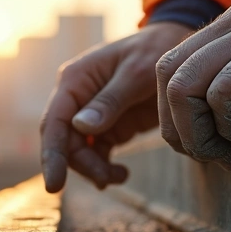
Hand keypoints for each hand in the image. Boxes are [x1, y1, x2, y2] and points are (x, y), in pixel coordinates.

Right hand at [41, 21, 193, 192]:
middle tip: (106, 179)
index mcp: (75, 80)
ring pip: (80, 152)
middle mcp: (78, 97)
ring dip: (94, 169)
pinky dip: (105, 167)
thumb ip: (111, 100)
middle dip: (82, 165)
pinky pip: (97, 153)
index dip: (52, 155)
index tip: (54, 186)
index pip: (55, 122)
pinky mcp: (110, 125)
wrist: (178, 45)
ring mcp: (92, 113)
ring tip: (119, 176)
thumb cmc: (155, 50)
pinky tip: (121, 174)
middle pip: (65, 142)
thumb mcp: (137, 72)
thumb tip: (82, 127)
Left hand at [156, 0, 230, 166]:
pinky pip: (225, 86)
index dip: (176, 115)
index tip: (207, 144)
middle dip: (179, 128)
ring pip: (184, 84)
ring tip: (227, 152)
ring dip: (197, 130)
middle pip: (167, 78)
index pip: (169, 69)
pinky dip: (226, 120)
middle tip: (214, 155)